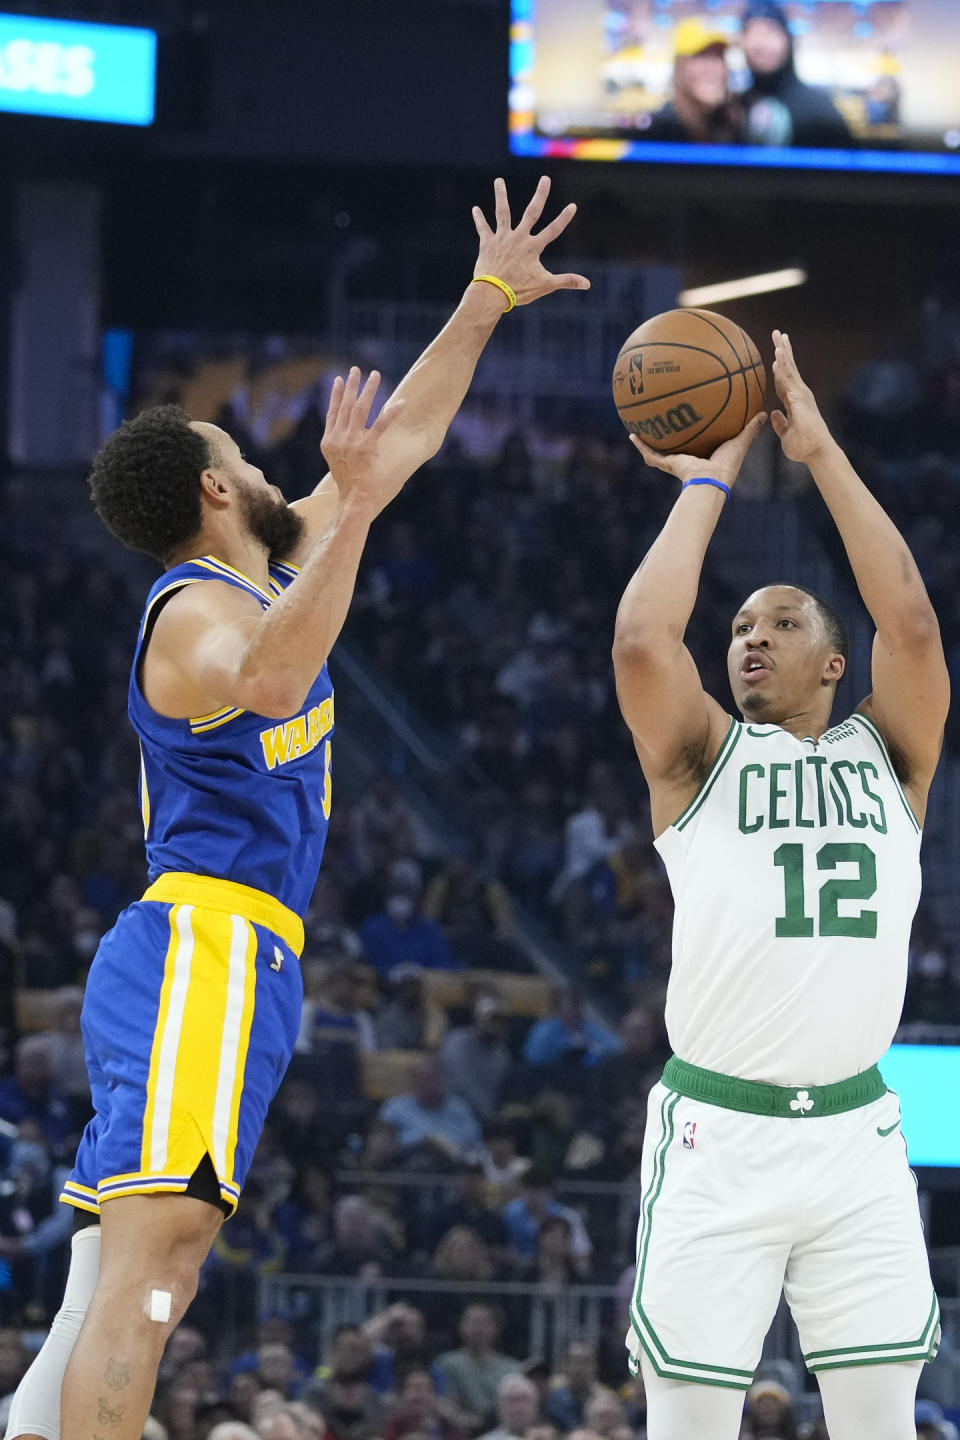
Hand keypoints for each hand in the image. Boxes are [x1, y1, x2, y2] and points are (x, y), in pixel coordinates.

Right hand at [321, 368, 407, 516]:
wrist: (354, 499)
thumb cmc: (349, 484)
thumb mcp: (337, 462)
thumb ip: (340, 446)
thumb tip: (346, 436)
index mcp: (329, 442)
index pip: (332, 412)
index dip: (336, 395)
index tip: (339, 380)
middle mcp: (338, 439)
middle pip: (345, 405)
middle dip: (352, 386)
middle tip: (357, 370)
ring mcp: (352, 442)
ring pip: (361, 409)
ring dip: (369, 390)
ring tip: (376, 375)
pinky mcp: (367, 448)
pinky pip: (381, 425)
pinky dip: (391, 413)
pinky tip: (401, 403)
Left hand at [472, 176, 589, 305]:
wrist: (492, 293)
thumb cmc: (518, 290)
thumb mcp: (545, 285)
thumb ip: (566, 281)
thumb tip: (587, 284)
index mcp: (533, 247)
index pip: (553, 230)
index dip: (563, 218)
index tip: (572, 206)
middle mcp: (518, 238)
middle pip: (531, 212)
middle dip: (540, 195)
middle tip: (545, 179)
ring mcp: (502, 239)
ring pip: (502, 213)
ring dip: (501, 196)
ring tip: (498, 181)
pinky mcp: (487, 244)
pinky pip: (483, 229)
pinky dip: (479, 219)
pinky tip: (475, 209)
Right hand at [629, 410, 767, 487]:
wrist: (710, 481)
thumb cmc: (727, 466)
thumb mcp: (741, 441)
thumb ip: (751, 428)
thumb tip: (763, 412)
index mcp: (705, 455)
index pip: (700, 441)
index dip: (698, 431)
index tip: (694, 419)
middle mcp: (689, 458)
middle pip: (677, 444)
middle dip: (671, 434)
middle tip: (665, 418)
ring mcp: (676, 462)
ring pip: (659, 450)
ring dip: (650, 440)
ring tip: (641, 425)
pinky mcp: (667, 463)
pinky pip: (650, 454)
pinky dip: (640, 446)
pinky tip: (632, 435)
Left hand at [770, 329, 832, 463]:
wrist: (816, 452)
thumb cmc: (803, 447)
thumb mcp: (785, 433)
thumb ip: (780, 423)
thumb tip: (773, 414)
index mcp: (794, 402)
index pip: (784, 381)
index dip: (779, 368)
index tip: (775, 356)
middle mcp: (799, 395)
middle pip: (788, 368)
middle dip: (783, 351)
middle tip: (778, 335)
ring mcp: (800, 394)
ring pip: (789, 368)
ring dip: (783, 351)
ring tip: (778, 336)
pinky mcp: (799, 398)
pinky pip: (788, 378)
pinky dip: (783, 364)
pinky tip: (778, 354)